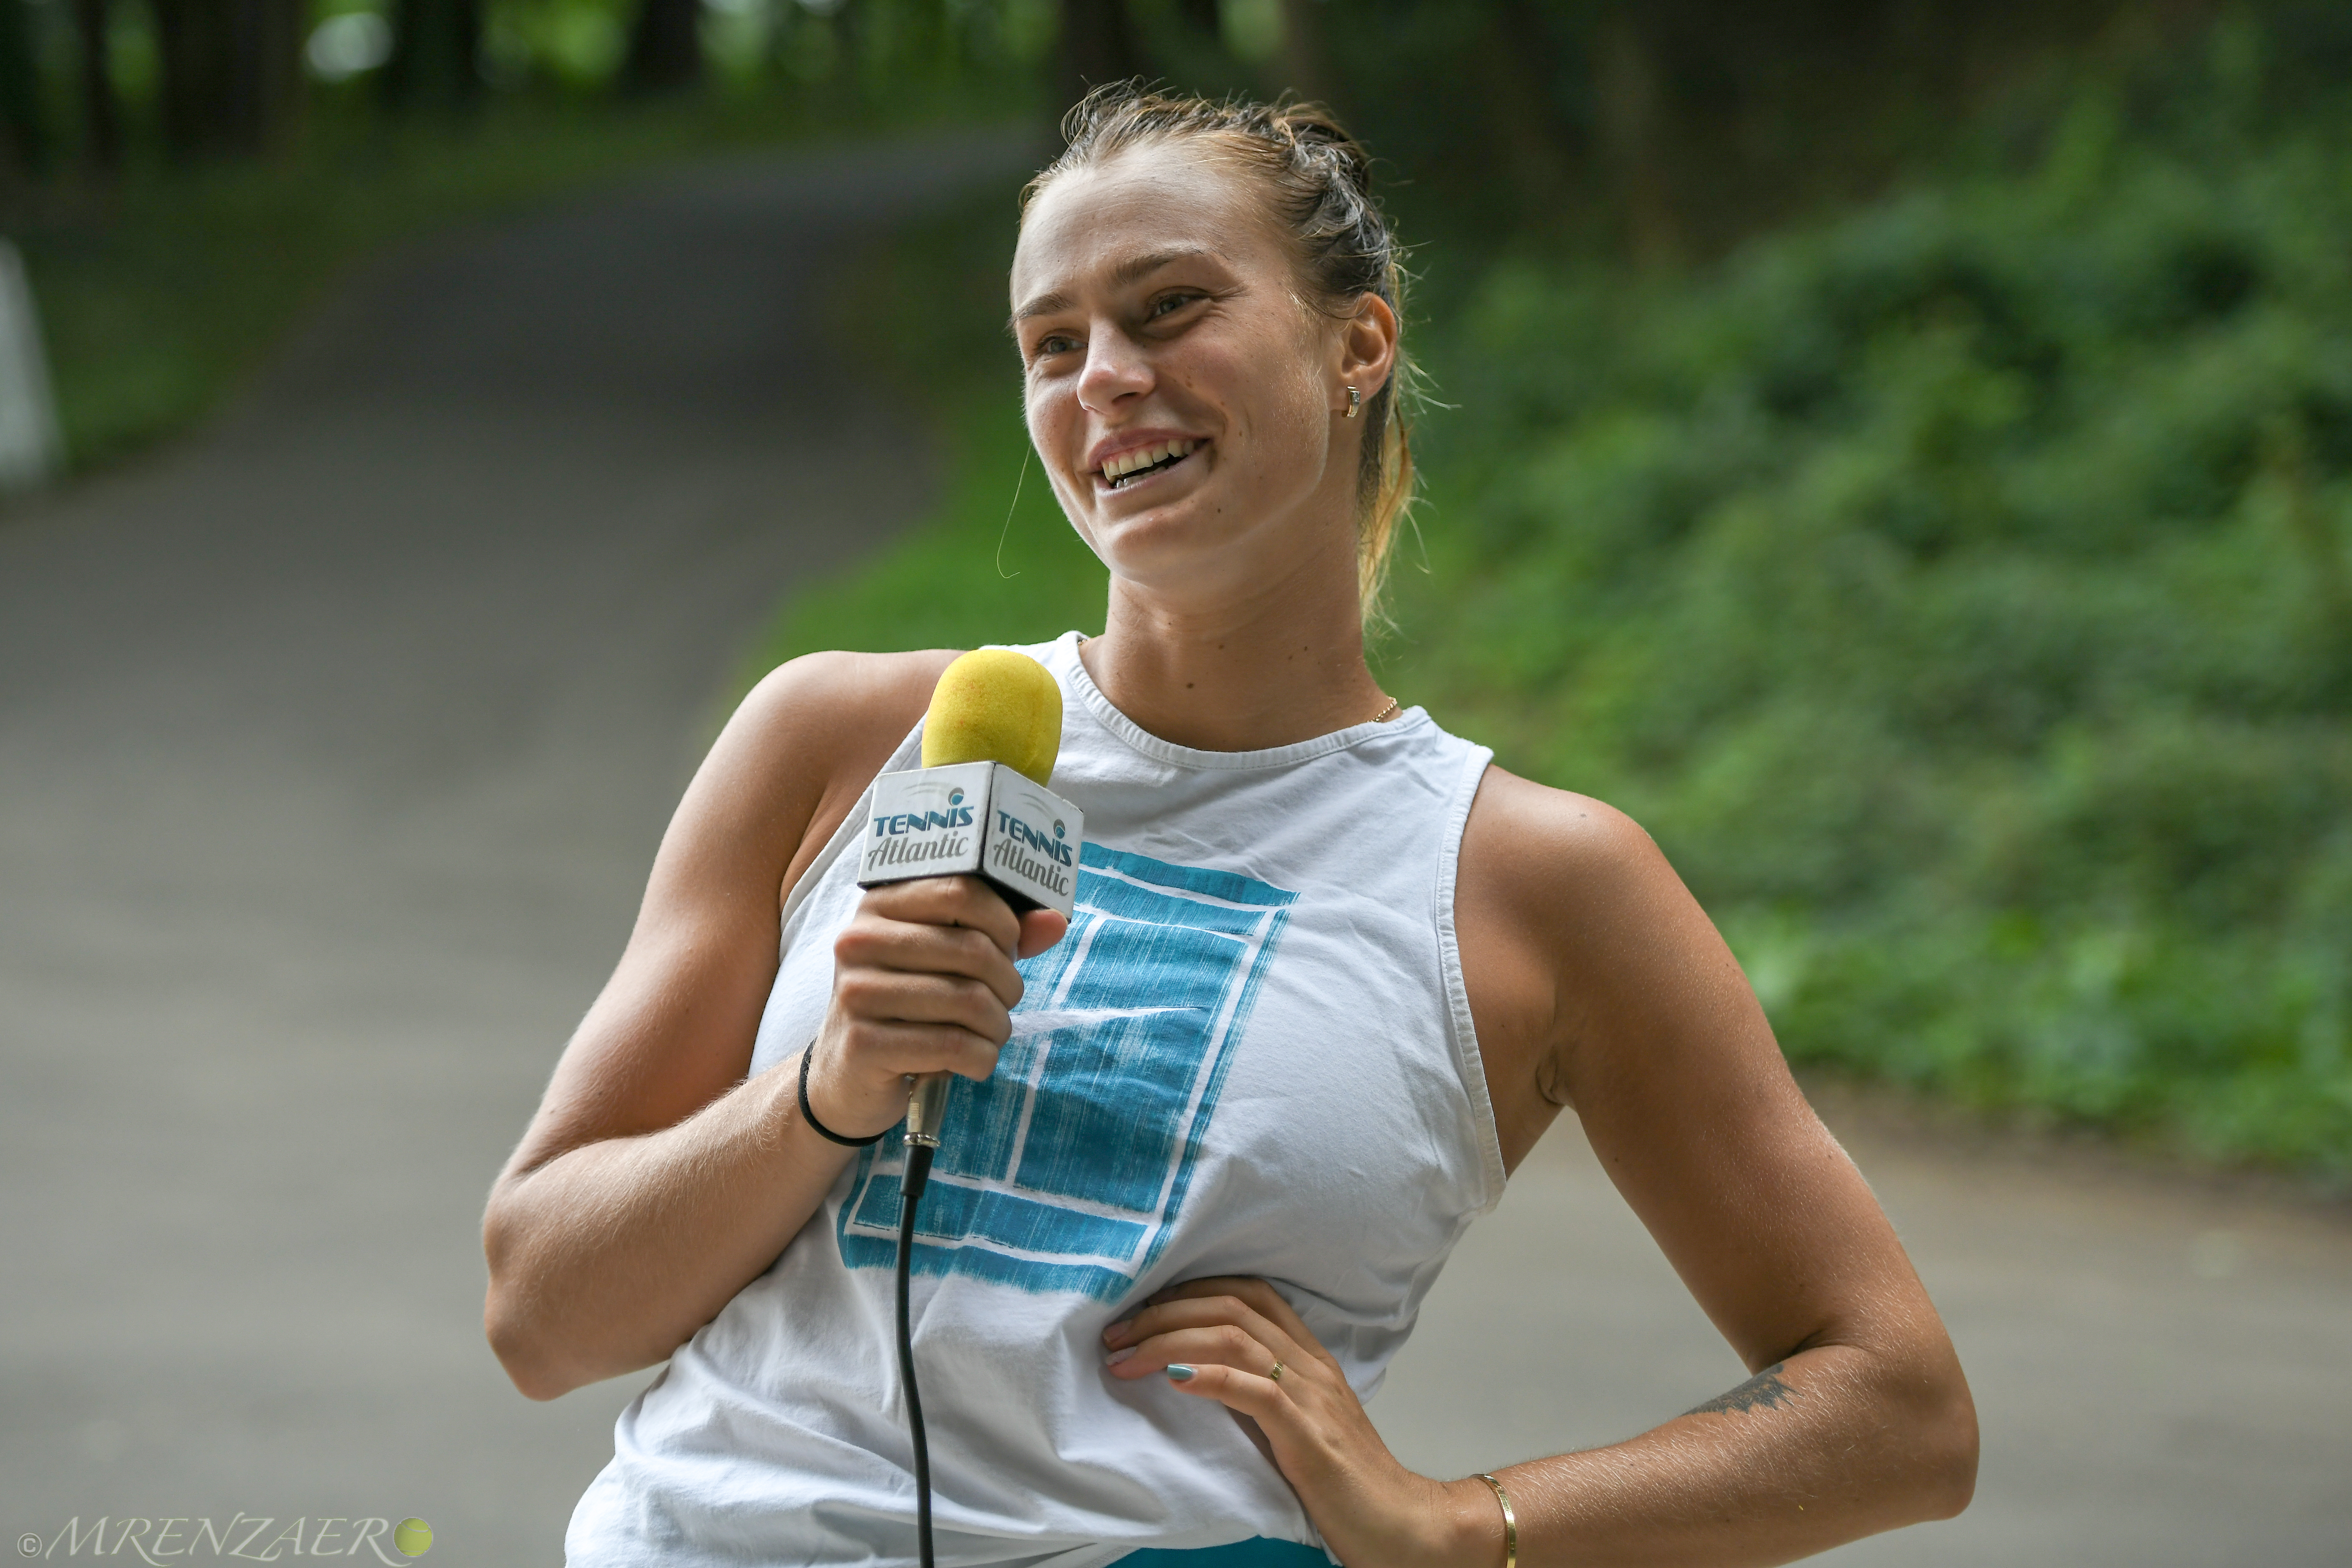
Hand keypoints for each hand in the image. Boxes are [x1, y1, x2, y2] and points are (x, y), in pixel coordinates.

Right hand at [801, 876, 1068, 1141]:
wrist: (846, 1075)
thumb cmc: (908, 1007)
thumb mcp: (946, 962)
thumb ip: (1000, 936)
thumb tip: (1055, 921)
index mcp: (880, 906)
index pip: (963, 891)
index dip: (1005, 923)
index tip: (1009, 948)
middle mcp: (859, 941)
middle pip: (974, 949)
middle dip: (1008, 984)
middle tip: (1004, 1002)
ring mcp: (856, 992)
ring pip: (969, 1001)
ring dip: (998, 1027)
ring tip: (990, 1034)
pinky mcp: (862, 1044)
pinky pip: (953, 1046)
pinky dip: (981, 1059)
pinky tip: (973, 1062)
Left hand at [1103, 1278, 1500, 1567]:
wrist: (1402, 1526)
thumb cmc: (1347, 1482)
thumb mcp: (1299, 1423)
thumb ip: (1260, 1393)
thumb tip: (1196, 1375)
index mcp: (1310, 1359)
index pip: (1249, 1294)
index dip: (1191, 1290)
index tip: (1141, 1310)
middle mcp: (1311, 1367)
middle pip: (1232, 1307)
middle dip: (1164, 1312)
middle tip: (1115, 1336)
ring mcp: (1312, 1398)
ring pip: (1235, 1338)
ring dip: (1169, 1341)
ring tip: (1125, 1359)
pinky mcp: (1308, 1436)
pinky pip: (1256, 1391)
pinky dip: (1210, 1377)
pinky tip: (1175, 1379)